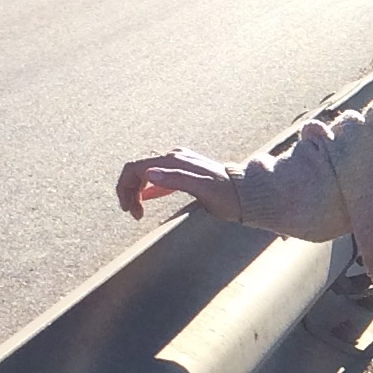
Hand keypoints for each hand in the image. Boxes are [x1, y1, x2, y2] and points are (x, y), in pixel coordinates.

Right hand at [116, 149, 239, 221]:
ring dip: (137, 191)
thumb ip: (177, 180)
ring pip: (146, 174)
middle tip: (134, 214)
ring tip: (138, 212)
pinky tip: (146, 199)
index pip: (135, 167)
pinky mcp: (185, 173)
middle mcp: (174, 158)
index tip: (129, 209)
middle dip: (129, 191)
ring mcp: (179, 164)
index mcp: (174, 161)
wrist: (248, 195)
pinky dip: (148, 189)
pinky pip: (159, 178)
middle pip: (138, 169)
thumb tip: (150, 173)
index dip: (125, 187)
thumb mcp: (203, 190)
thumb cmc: (227, 195)